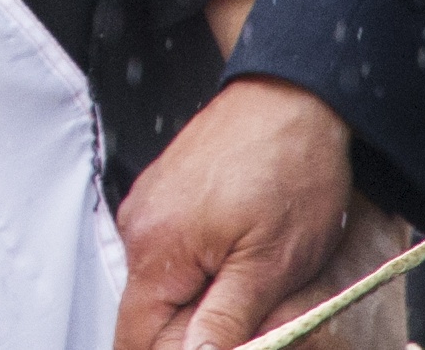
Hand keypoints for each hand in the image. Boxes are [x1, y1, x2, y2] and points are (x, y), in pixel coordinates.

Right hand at [114, 76, 354, 347]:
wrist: (289, 98)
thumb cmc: (287, 171)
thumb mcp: (271, 263)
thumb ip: (227, 319)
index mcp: (156, 250)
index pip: (136, 338)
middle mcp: (138, 229)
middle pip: (150, 316)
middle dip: (198, 335)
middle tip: (257, 322)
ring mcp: (149, 210)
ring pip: (165, 288)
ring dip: (204, 305)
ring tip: (255, 288)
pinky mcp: (165, 198)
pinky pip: (173, 256)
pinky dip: (204, 274)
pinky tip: (244, 260)